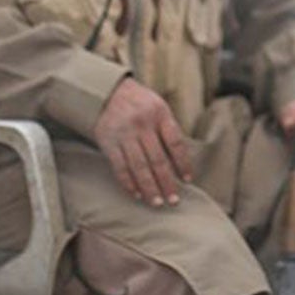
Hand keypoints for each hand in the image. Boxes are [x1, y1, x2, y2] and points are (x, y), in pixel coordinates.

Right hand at [92, 77, 193, 207]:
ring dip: (149, 188)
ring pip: (139, 167)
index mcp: (159, 114)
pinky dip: (128, 183)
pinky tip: (136, 194)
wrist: (106, 91)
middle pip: (158, 159)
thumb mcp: (158, 107)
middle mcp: (142, 124)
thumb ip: (168, 130)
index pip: (176, 143)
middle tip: (173, 201)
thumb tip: (180, 162)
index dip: (183, 163)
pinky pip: (120, 167)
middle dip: (167, 182)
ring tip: (157, 202)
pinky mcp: (108, 141)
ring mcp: (124, 133)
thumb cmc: (139, 102)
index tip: (188, 180)